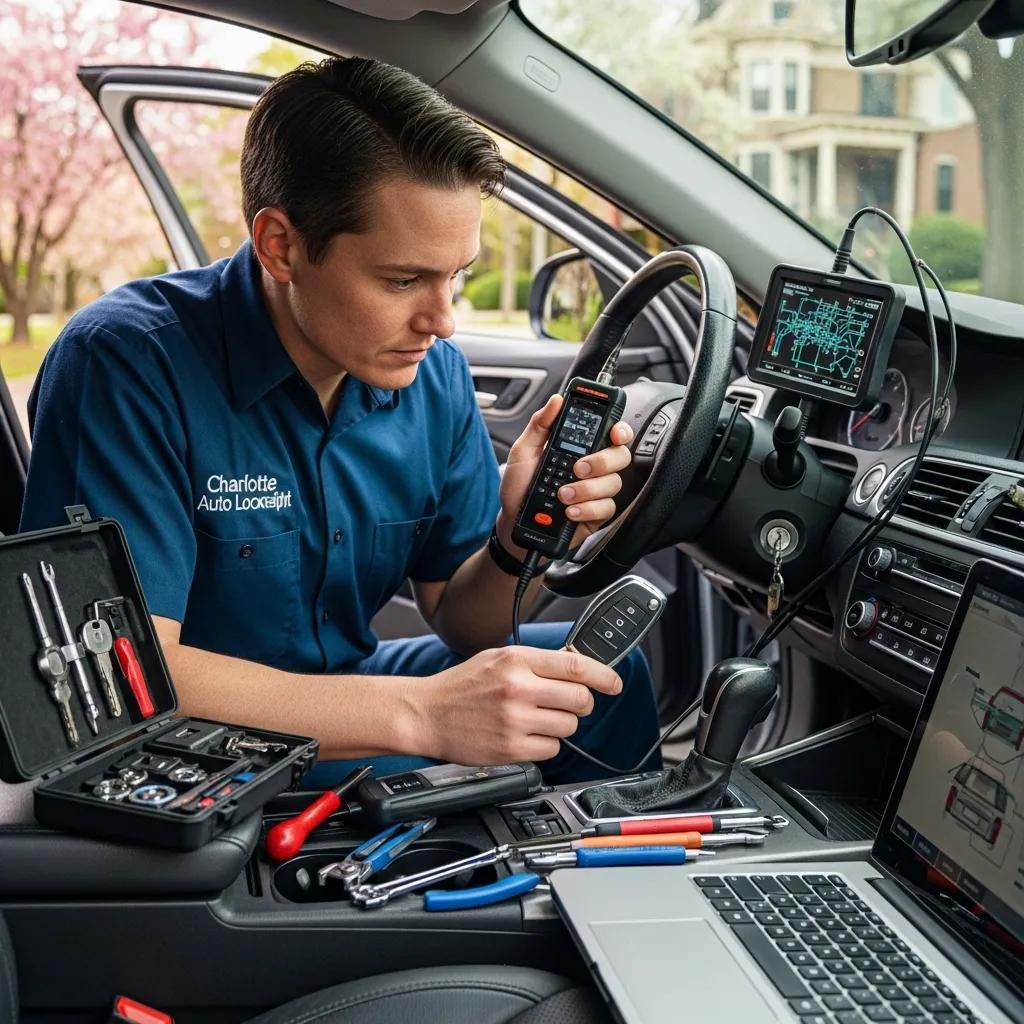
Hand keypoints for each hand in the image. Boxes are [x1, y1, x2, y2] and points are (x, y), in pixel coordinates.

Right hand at [417, 645, 622, 763]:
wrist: (426, 713)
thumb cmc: (461, 686)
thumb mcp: (497, 658)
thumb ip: (536, 661)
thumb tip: (575, 666)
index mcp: (517, 660)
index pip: (576, 665)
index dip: (604, 676)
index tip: (614, 683)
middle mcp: (518, 688)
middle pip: (580, 699)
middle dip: (580, 704)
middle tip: (567, 704)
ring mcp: (516, 720)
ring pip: (569, 726)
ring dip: (560, 725)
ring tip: (534, 719)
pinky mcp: (512, 749)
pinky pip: (552, 750)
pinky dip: (545, 745)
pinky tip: (525, 736)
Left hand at [497, 394, 633, 553]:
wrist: (514, 522)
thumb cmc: (520, 486)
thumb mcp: (523, 452)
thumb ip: (540, 425)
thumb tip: (556, 400)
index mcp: (580, 448)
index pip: (611, 433)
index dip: (620, 429)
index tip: (614, 432)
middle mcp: (593, 468)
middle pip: (620, 456)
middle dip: (601, 461)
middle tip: (577, 468)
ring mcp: (597, 491)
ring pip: (613, 483)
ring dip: (587, 489)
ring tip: (562, 494)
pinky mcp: (597, 513)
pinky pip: (606, 508)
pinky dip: (586, 509)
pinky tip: (569, 511)